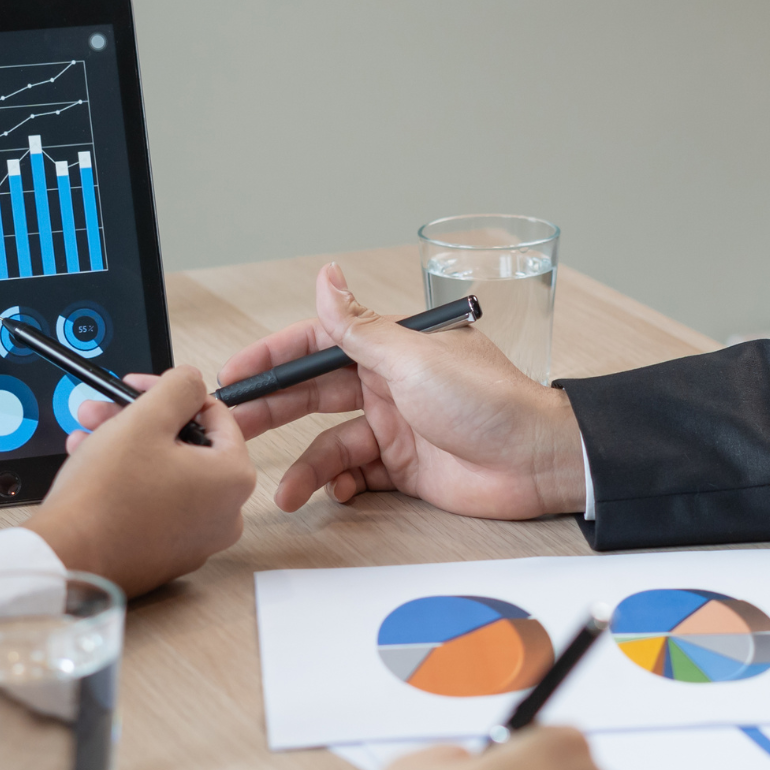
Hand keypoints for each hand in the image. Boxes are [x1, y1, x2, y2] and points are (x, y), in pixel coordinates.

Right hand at [24, 366, 255, 595]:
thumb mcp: (145, 420)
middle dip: (140, 420)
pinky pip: (157, 505)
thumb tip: (191, 380)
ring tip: (86, 438)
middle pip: (186, 445)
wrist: (68, 559)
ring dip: (126, 447)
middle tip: (104, 411)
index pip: (214, 415)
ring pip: (167, 473)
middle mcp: (226, 514)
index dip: (169, 394)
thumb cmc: (105, 496)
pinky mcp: (169, 554)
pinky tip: (93, 468)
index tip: (137, 388)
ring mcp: (199, 539)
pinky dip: (129, 483)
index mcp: (234, 478)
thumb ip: (178, 388)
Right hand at [218, 263, 585, 517]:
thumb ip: (360, 326)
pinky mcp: (407, 468)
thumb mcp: (414, 358)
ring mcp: (398, 427)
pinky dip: (340, 485)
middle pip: (315, 394)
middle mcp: (390, 384)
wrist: (536, 461)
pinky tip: (334, 494)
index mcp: (392, 347)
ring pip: (332, 443)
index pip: (319, 342)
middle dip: (273, 411)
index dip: (275, 357)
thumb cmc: (489, 401)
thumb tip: (326, 276)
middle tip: (233, 428)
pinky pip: (357, 475)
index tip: (236, 374)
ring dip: (308, 467)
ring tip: (288, 493)